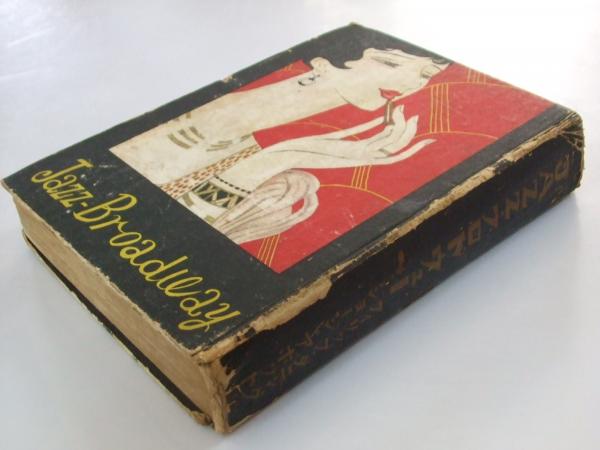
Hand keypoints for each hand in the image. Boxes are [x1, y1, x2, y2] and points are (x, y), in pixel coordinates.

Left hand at [264, 105, 434, 168]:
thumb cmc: (314, 149)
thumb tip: (378, 120)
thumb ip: (361, 132)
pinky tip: (388, 111)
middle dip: (408, 131)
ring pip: (386, 141)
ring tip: (401, 108)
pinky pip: (369, 136)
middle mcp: (362, 160)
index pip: (396, 157)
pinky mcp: (344, 147)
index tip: (428, 138)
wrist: (292, 156)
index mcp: (364, 160)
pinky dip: (381, 123)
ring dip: (397, 124)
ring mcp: (354, 155)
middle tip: (411, 113)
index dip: (413, 147)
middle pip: (395, 148)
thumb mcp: (342, 140)